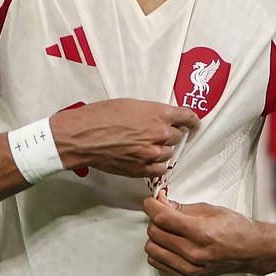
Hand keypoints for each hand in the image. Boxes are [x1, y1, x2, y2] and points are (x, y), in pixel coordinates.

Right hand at [51, 99, 197, 177]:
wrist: (82, 136)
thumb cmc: (101, 116)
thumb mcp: (131, 105)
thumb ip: (151, 113)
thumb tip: (161, 119)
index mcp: (159, 114)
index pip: (188, 117)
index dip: (192, 121)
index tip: (193, 124)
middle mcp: (160, 133)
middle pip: (178, 137)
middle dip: (170, 135)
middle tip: (156, 134)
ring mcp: (152, 153)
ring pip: (169, 154)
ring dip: (161, 150)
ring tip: (144, 146)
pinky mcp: (142, 169)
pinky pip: (160, 169)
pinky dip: (156, 165)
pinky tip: (146, 159)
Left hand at [143, 191, 270, 275]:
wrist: (251, 250)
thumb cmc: (236, 229)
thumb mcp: (210, 209)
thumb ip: (181, 208)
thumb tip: (161, 202)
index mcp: (200, 232)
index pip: (162, 218)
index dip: (151, 206)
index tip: (151, 201)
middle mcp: (193, 252)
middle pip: (154, 233)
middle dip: (155, 219)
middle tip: (163, 213)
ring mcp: (190, 267)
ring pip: (152, 249)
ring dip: (155, 236)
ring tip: (167, 230)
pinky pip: (158, 263)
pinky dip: (159, 251)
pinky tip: (169, 244)